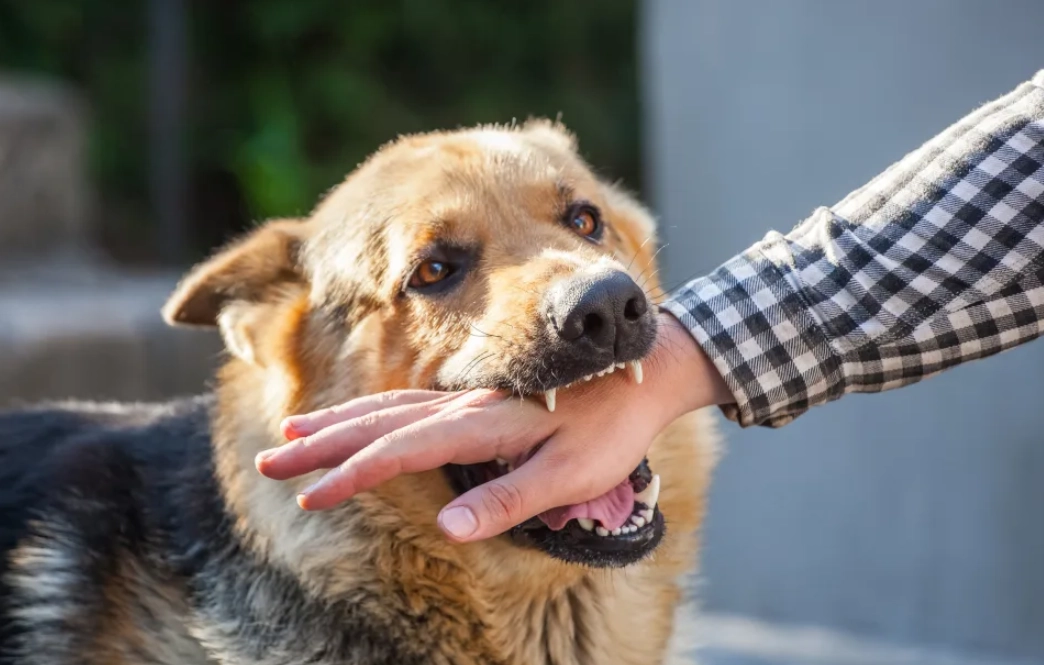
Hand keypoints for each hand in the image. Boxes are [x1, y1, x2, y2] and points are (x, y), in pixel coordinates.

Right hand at [255, 312, 731, 541]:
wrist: (645, 371)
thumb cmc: (612, 429)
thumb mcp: (571, 474)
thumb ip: (510, 499)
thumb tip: (449, 528)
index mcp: (485, 424)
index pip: (403, 451)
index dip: (354, 475)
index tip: (312, 495)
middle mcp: (467, 405)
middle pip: (380, 422)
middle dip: (323, 443)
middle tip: (272, 458)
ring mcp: (470, 397)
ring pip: (389, 406)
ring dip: (339, 421)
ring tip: (295, 432)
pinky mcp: (478, 399)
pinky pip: (412, 402)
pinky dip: (373, 411)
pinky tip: (359, 420)